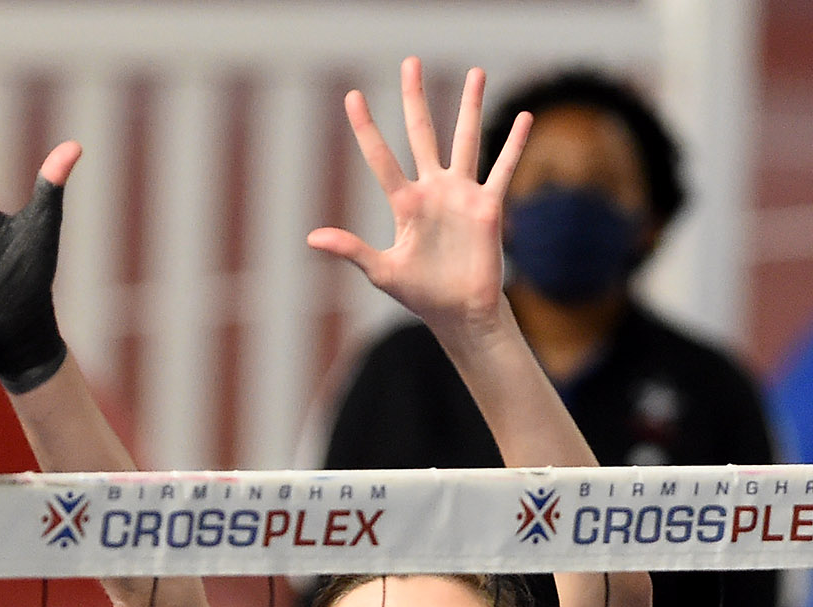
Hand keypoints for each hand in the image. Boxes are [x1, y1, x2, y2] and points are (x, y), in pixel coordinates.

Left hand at [308, 58, 532, 338]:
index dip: (366, 129)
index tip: (352, 96)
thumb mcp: (381, 271)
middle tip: (410, 63)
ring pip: (466, 140)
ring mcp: (461, 195)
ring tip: (475, 72)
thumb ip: (350, 249)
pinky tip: (525, 118)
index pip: (381, 159)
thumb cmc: (419, 294)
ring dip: (470, 106)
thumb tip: (312, 237)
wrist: (457, 313)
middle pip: (422, 134)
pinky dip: (514, 145)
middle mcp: (432, 190)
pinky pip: (503, 170)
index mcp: (405, 203)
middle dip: (414, 99)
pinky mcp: (488, 207)